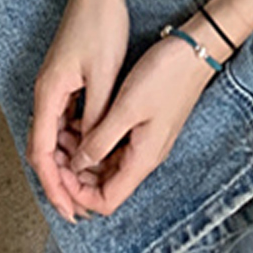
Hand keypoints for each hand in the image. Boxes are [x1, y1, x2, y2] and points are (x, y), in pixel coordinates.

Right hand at [28, 0, 129, 222]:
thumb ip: (96, 116)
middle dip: (60, 181)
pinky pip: (64, 120)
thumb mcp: (104, 75)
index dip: (54, 187)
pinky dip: (76, 140)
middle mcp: (45, 93)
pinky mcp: (65, 80)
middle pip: (44, 150)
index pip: (42, 154)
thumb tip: (88, 154)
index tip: (68, 211)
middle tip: (80, 208)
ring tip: (89, 186)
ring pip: (54, 136)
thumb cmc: (100, 24)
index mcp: (48, 94)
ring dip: (68, 162)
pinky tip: (93, 151)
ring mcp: (54, 87)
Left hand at [65, 23, 218, 216]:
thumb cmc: (166, 75)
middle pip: (105, 185)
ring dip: (84, 155)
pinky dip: (96, 140)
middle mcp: (145, 156)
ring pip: (108, 164)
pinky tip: (80, 123)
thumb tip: (77, 165)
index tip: (59, 173)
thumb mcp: (127, 107)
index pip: (106, 201)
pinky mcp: (146, 125)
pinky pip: (116, 145)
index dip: (79, 194)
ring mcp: (147, 141)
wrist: (196, 51)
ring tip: (63, 134)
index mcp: (142, 159)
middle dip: (77, 174)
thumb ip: (101, 141)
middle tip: (55, 152)